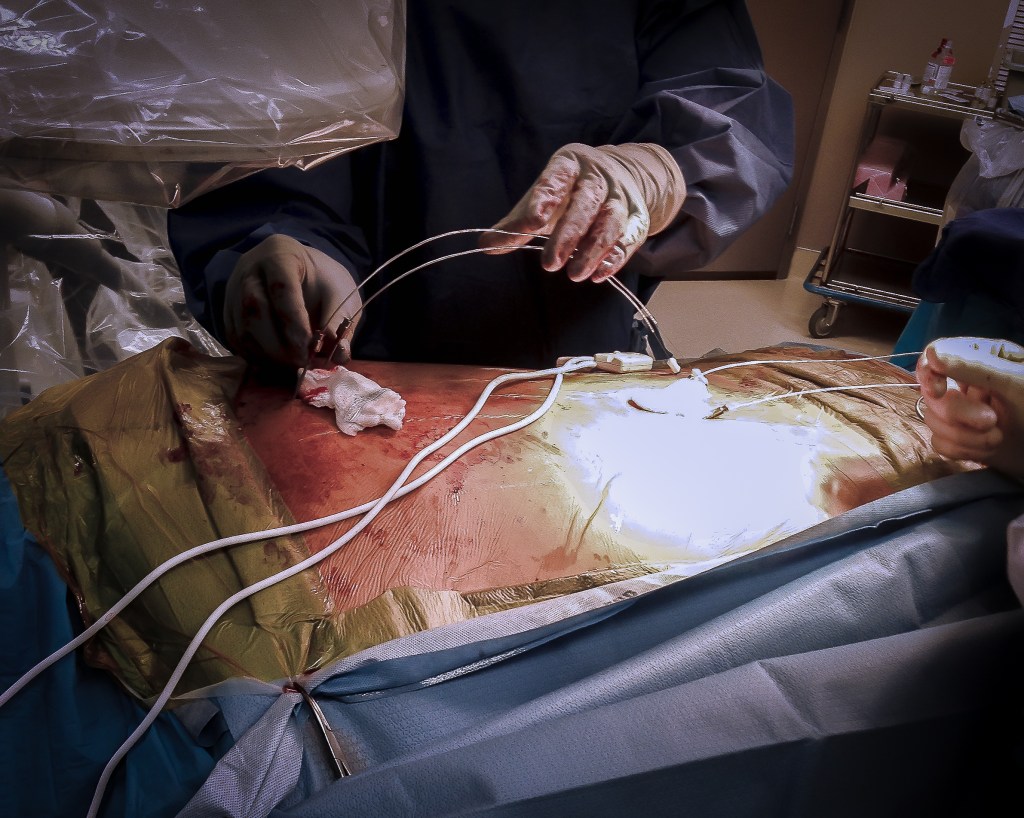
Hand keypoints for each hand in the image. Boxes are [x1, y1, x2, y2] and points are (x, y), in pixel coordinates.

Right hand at [223, 234, 360, 369]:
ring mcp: (233, 290)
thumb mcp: (339, 293)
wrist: (302, 270)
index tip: (309, 346)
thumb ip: (339, 321)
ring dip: (266, 354)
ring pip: (240, 327)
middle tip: (300, 362)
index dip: (293, 321)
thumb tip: (338, 353)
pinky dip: (255, 356)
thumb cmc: (322, 280)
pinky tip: (276, 363)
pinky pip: (234, 337)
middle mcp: (249, 270)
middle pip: (253, 307)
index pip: (281, 287)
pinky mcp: (227, 310)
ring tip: (291, 365)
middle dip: (277, 343)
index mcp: (280, 254)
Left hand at [478, 142, 685, 282]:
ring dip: (593, 250)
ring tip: (575, 275)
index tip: (530, 223)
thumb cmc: (568, 192)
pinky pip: (630, 238)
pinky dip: (616, 258)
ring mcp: (621, 196)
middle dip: (568, 235)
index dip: (544, 199)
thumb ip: (515, 223)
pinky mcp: (638, 217)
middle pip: (586, 203)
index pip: (556, 179)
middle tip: (549, 264)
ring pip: (611, 221)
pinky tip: (599, 275)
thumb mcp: (541, 200)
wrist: (617, 176)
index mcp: (569, 164)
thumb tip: (485, 246)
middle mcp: (598, 177)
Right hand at [916, 337, 1023, 478]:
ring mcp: (963, 412)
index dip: (930, 373)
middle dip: (959, 414)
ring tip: (997, 439)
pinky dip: (963, 450)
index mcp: (983, 358)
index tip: (939, 390)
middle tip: (991, 422)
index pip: (937, 355)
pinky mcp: (962, 438)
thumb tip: (932, 353)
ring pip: (934, 420)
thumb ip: (974, 367)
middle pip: (933, 394)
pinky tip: (987, 451)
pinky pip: (940, 443)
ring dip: (965, 436)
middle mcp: (969, 382)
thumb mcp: (1015, 385)